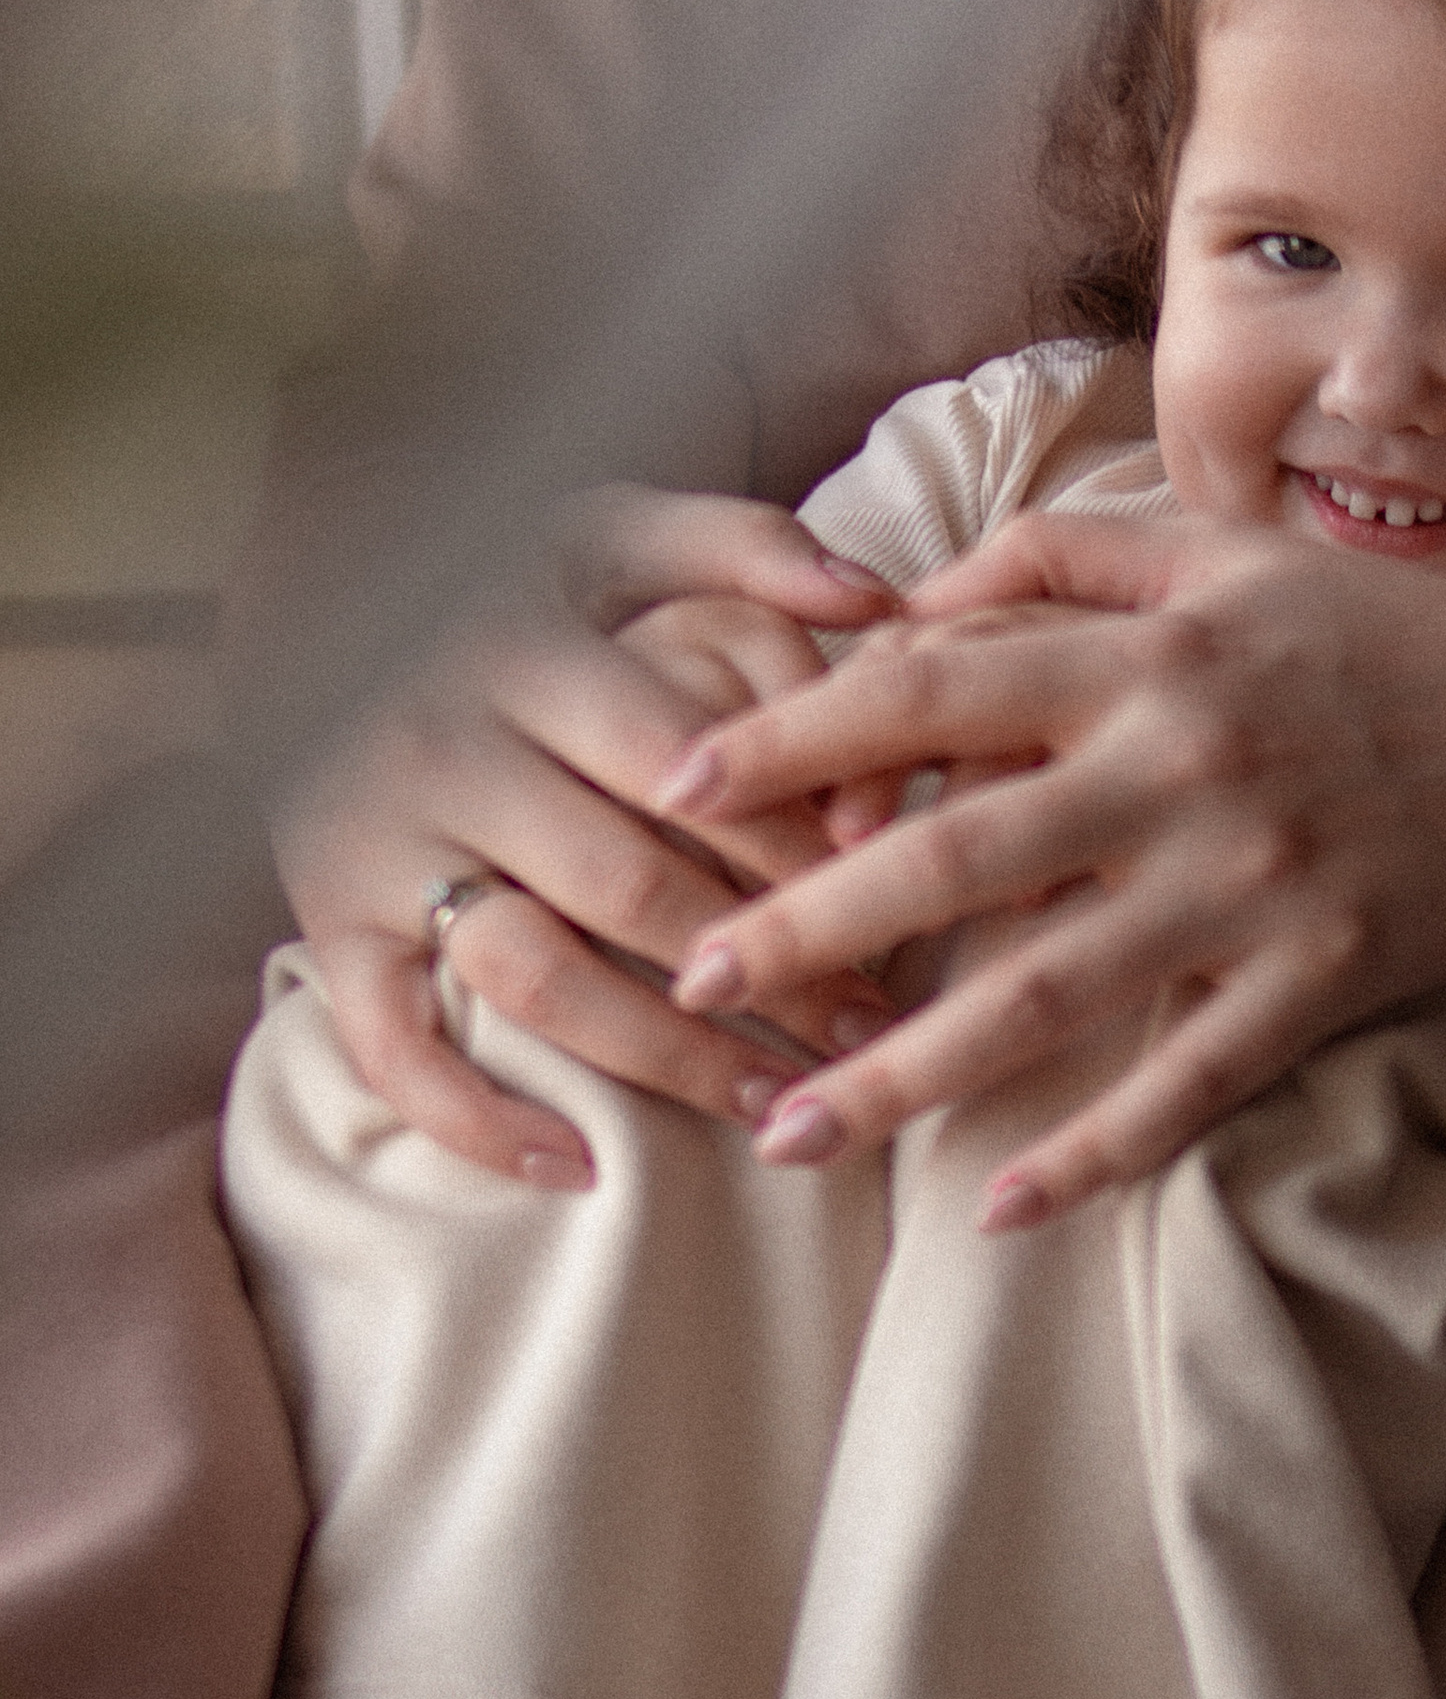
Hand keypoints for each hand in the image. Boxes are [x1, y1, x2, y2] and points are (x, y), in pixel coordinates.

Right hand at [278, 491, 901, 1183]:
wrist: (295, 607)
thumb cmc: (497, 586)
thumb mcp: (605, 531)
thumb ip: (742, 547)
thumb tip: (878, 598)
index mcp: (525, 653)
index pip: (691, 769)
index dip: (796, 844)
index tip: (895, 898)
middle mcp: (444, 750)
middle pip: (631, 887)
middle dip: (769, 967)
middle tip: (878, 1026)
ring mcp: (379, 847)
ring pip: (536, 978)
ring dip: (668, 1058)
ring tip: (785, 1103)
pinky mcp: (327, 925)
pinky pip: (391, 1050)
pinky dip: (475, 1123)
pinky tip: (579, 1167)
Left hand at [646, 510, 1445, 1218]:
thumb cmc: (1382, 639)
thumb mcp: (1224, 553)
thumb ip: (1060, 564)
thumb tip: (904, 608)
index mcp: (1148, 653)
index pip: (930, 686)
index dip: (793, 734)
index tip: (679, 784)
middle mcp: (1186, 766)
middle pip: (957, 854)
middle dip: (805, 927)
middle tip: (689, 987)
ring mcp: (1253, 886)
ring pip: (1047, 993)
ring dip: (907, 1073)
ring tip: (792, 1136)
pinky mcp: (1320, 982)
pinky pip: (1188, 1087)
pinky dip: (1093, 1154)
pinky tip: (994, 1211)